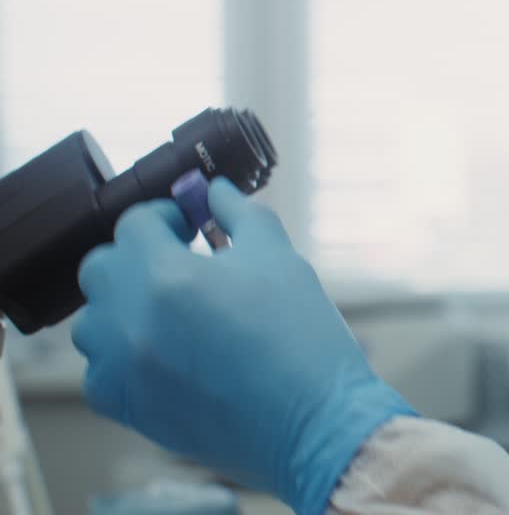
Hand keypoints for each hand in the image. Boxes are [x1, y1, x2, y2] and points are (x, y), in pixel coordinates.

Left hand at [72, 179, 415, 514]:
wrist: (313, 419)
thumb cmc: (301, 338)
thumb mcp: (278, 257)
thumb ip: (239, 214)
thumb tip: (214, 192)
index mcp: (167, 276)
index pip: (135, 224)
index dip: (165, 215)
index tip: (189, 223)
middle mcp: (131, 320)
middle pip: (102, 268)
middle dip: (137, 255)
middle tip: (178, 261)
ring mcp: (122, 368)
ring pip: (93, 321)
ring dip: (124, 305)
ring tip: (170, 310)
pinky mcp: (126, 406)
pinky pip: (99, 371)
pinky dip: (121, 356)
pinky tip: (163, 353)